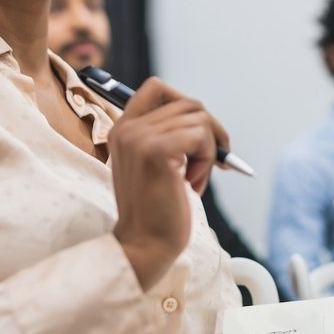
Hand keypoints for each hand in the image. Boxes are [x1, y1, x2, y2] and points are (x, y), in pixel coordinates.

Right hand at [108, 77, 228, 290]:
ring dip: (208, 150)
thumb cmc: (156, 210)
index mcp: (122, 129)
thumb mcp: (155, 165)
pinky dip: (207, 160)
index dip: (184, 104)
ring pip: (199, 118)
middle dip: (209, 132)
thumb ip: (166, 136)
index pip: (157, 88)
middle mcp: (127, 127)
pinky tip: (193, 184)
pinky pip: (201, 136)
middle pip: (188, 103)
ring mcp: (140, 137)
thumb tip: (205, 119)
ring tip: (193, 180)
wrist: (144, 245)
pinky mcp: (157, 150)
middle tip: (211, 162)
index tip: (198, 134)